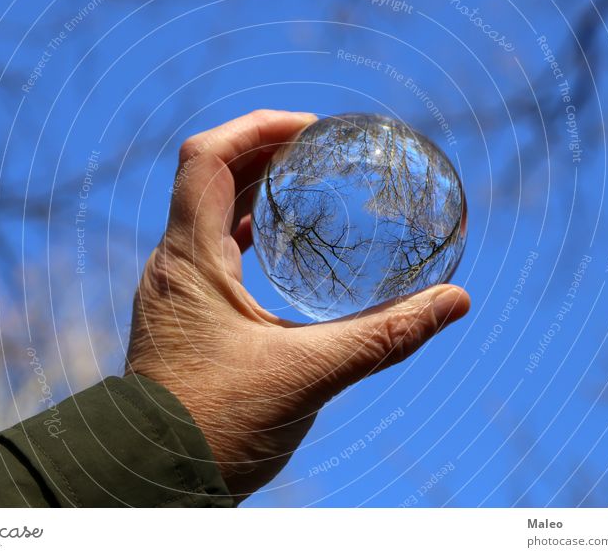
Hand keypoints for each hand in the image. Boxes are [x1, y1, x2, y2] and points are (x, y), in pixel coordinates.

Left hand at [125, 110, 469, 501]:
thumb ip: (384, 337)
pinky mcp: (183, 316)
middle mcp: (173, 265)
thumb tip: (453, 302)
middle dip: (262, 152)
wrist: (154, 479)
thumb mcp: (308, 376)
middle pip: (209, 176)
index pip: (206, 157)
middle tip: (318, 149)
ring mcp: (175, 290)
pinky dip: (246, 233)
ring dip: (252, 189)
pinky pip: (213, 251)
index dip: (256, 127)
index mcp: (190, 260)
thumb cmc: (214, 428)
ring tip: (303, 182)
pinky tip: (280, 247)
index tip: (309, 129)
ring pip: (208, 213)